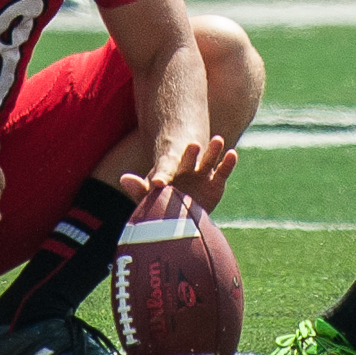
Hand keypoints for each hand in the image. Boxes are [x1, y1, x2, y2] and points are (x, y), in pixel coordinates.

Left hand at [120, 135, 235, 214]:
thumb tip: (123, 178)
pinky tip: (232, 153)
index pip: (166, 170)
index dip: (163, 174)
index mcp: (169, 173)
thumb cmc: (163, 203)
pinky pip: (223, 170)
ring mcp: (202, 174)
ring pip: (208, 159)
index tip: (160, 181)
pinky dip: (228, 161)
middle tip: (193, 145)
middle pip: (189, 159)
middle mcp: (186, 170)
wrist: (183, 215)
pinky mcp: (217, 182)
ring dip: (213, 150)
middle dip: (191, 153)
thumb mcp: (150, 197)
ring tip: (218, 140)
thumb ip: (139, 188)